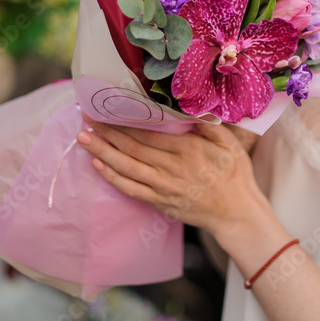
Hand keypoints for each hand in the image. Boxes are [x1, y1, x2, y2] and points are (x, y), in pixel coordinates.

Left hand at [76, 114, 268, 237]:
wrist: (236, 213)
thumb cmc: (235, 174)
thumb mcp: (229, 143)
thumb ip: (208, 125)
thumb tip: (187, 108)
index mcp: (188, 149)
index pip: (148, 131)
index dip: (125, 119)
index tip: (109, 106)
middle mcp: (172, 167)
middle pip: (132, 146)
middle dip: (106, 130)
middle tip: (85, 116)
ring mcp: (164, 187)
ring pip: (126, 167)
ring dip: (102, 152)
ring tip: (83, 138)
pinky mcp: (160, 202)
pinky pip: (131, 189)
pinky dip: (112, 178)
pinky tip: (98, 165)